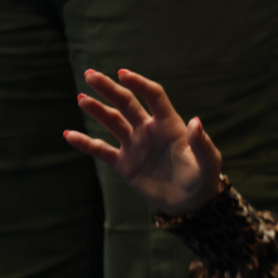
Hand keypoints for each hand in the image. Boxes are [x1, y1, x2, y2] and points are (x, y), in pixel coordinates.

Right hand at [64, 69, 223, 215]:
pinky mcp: (125, 164)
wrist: (191, 204)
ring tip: (81, 98)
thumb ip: (202, 143)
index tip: (122, 73)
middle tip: (90, 74)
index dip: (139, 83)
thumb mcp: (208, 162)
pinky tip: (69, 134)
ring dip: (96, 109)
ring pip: (112, 122)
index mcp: (169, 124)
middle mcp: (149, 130)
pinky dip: (85, 143)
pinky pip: (101, 150)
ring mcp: (135, 145)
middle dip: (109, 88)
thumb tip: (195, 122)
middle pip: (126, 103)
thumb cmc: (203, 179)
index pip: (153, 96)